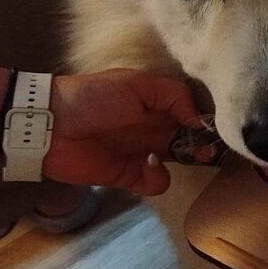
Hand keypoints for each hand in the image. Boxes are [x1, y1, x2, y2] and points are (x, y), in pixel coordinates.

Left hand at [43, 70, 209, 194]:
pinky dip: (157, 178)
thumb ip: (174, 95)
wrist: (50, 126)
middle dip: (202, 145)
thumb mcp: (137, 84)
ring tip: (174, 154)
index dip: (206, 122)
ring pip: (177, 163)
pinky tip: (148, 165)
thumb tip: (199, 118)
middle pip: (189, 139)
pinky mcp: (127, 176)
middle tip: (207, 150)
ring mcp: (141, 153)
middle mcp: (152, 128)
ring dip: (185, 162)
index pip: (191, 113)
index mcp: (156, 104)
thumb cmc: (93, 97)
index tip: (217, 128)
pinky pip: (154, 184)